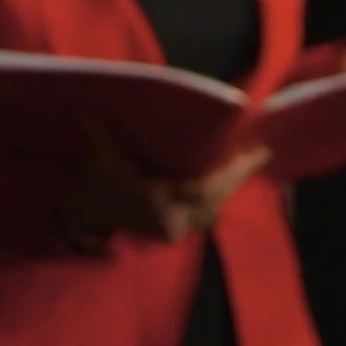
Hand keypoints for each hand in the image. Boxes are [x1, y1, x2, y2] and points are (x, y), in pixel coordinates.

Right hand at [57, 121, 271, 245]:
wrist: (86, 217)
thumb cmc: (94, 185)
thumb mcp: (99, 160)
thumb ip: (100, 137)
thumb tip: (86, 113)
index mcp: (152, 203)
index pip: (202, 190)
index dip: (233, 173)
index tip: (259, 154)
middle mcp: (168, 221)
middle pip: (215, 200)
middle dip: (237, 177)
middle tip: (259, 153)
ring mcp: (173, 230)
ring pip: (212, 210)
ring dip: (229, 188)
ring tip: (249, 162)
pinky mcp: (175, 232)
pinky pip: (205, 217)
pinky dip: (217, 198)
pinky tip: (228, 181)